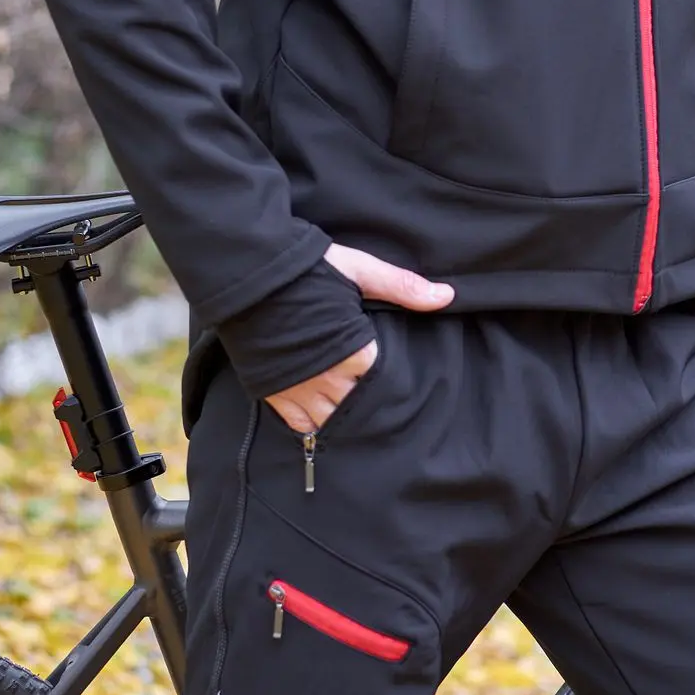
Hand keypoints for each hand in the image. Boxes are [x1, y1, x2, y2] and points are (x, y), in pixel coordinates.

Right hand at [262, 244, 454, 433]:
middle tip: (385, 400)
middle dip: (373, 401)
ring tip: (358, 409)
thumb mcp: (360, 269)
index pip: (388, 379)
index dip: (397, 380)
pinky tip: (326, 418)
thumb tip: (446, 295)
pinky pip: (301, 425)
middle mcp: (330, 377)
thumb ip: (403, 287)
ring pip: (334, 420)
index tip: (407, 379)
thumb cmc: (307, 270)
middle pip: (363, 405)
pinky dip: (315, 425)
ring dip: (347, 416)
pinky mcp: (276, 393)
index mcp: (356, 351)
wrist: (248, 274)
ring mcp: (301, 389)